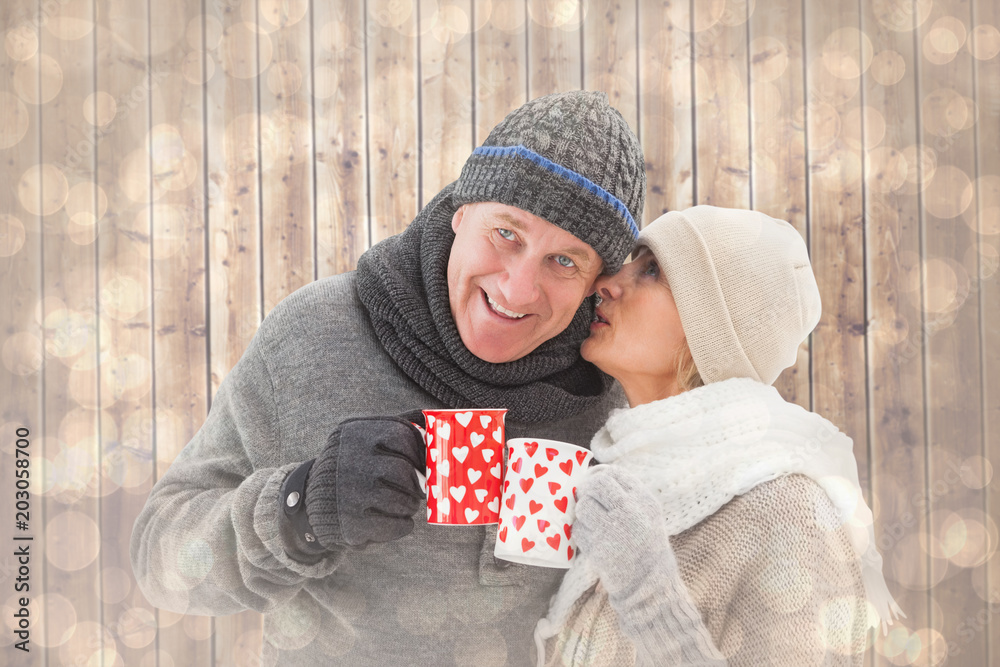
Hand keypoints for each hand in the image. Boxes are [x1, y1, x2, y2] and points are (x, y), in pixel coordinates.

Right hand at [305, 416, 425, 547]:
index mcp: (354, 434)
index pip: (402, 435)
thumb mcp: (361, 435)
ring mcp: (350, 494)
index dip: (420, 449)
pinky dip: (404, 524)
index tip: (425, 460)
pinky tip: (400, 519)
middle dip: (418, 481)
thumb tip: (431, 419)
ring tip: (408, 502)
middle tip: (420, 487)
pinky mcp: (353, 524)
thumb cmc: (350, 464)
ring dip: (411, 503)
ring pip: (402, 500)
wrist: (310, 500)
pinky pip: (395, 525)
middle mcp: (350, 461)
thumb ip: (396, 425)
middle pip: (403, 470)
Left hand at [574, 464, 675, 594]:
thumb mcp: (648, 514)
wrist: (650, 584)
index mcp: (644, 500)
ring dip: (583, 513)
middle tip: (585, 497)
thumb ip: (627, 494)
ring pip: (583, 506)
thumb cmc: (646, 545)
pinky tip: (592, 539)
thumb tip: (594, 475)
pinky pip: (578, 530)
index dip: (599, 475)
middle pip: (597, 484)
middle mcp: (630, 511)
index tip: (593, 484)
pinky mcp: (599, 549)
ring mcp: (614, 530)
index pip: (614, 474)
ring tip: (592, 523)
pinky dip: (581, 533)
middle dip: (587, 489)